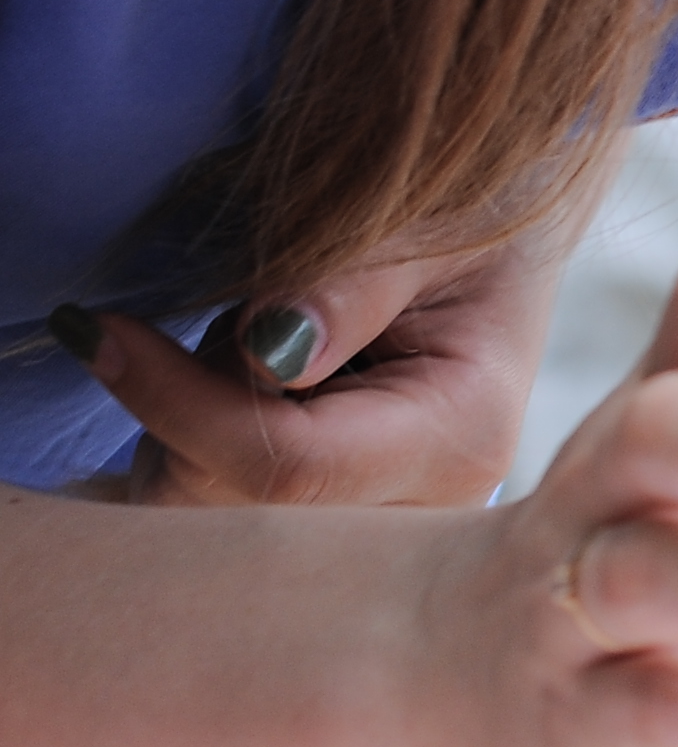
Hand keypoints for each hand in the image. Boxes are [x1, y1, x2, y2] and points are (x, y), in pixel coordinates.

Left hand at [64, 232, 566, 508]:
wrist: (507, 246)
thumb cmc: (476, 220)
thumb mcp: (432, 220)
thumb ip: (354, 279)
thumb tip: (271, 351)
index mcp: (461, 437)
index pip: (289, 467)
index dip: (179, 404)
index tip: (100, 328)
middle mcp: (423, 509)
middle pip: (234, 505)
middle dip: (184, 414)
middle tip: (220, 322)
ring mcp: (377, 527)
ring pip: (209, 512)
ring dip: (188, 424)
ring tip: (251, 348)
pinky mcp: (335, 523)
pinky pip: (215, 508)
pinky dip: (197, 442)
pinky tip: (247, 391)